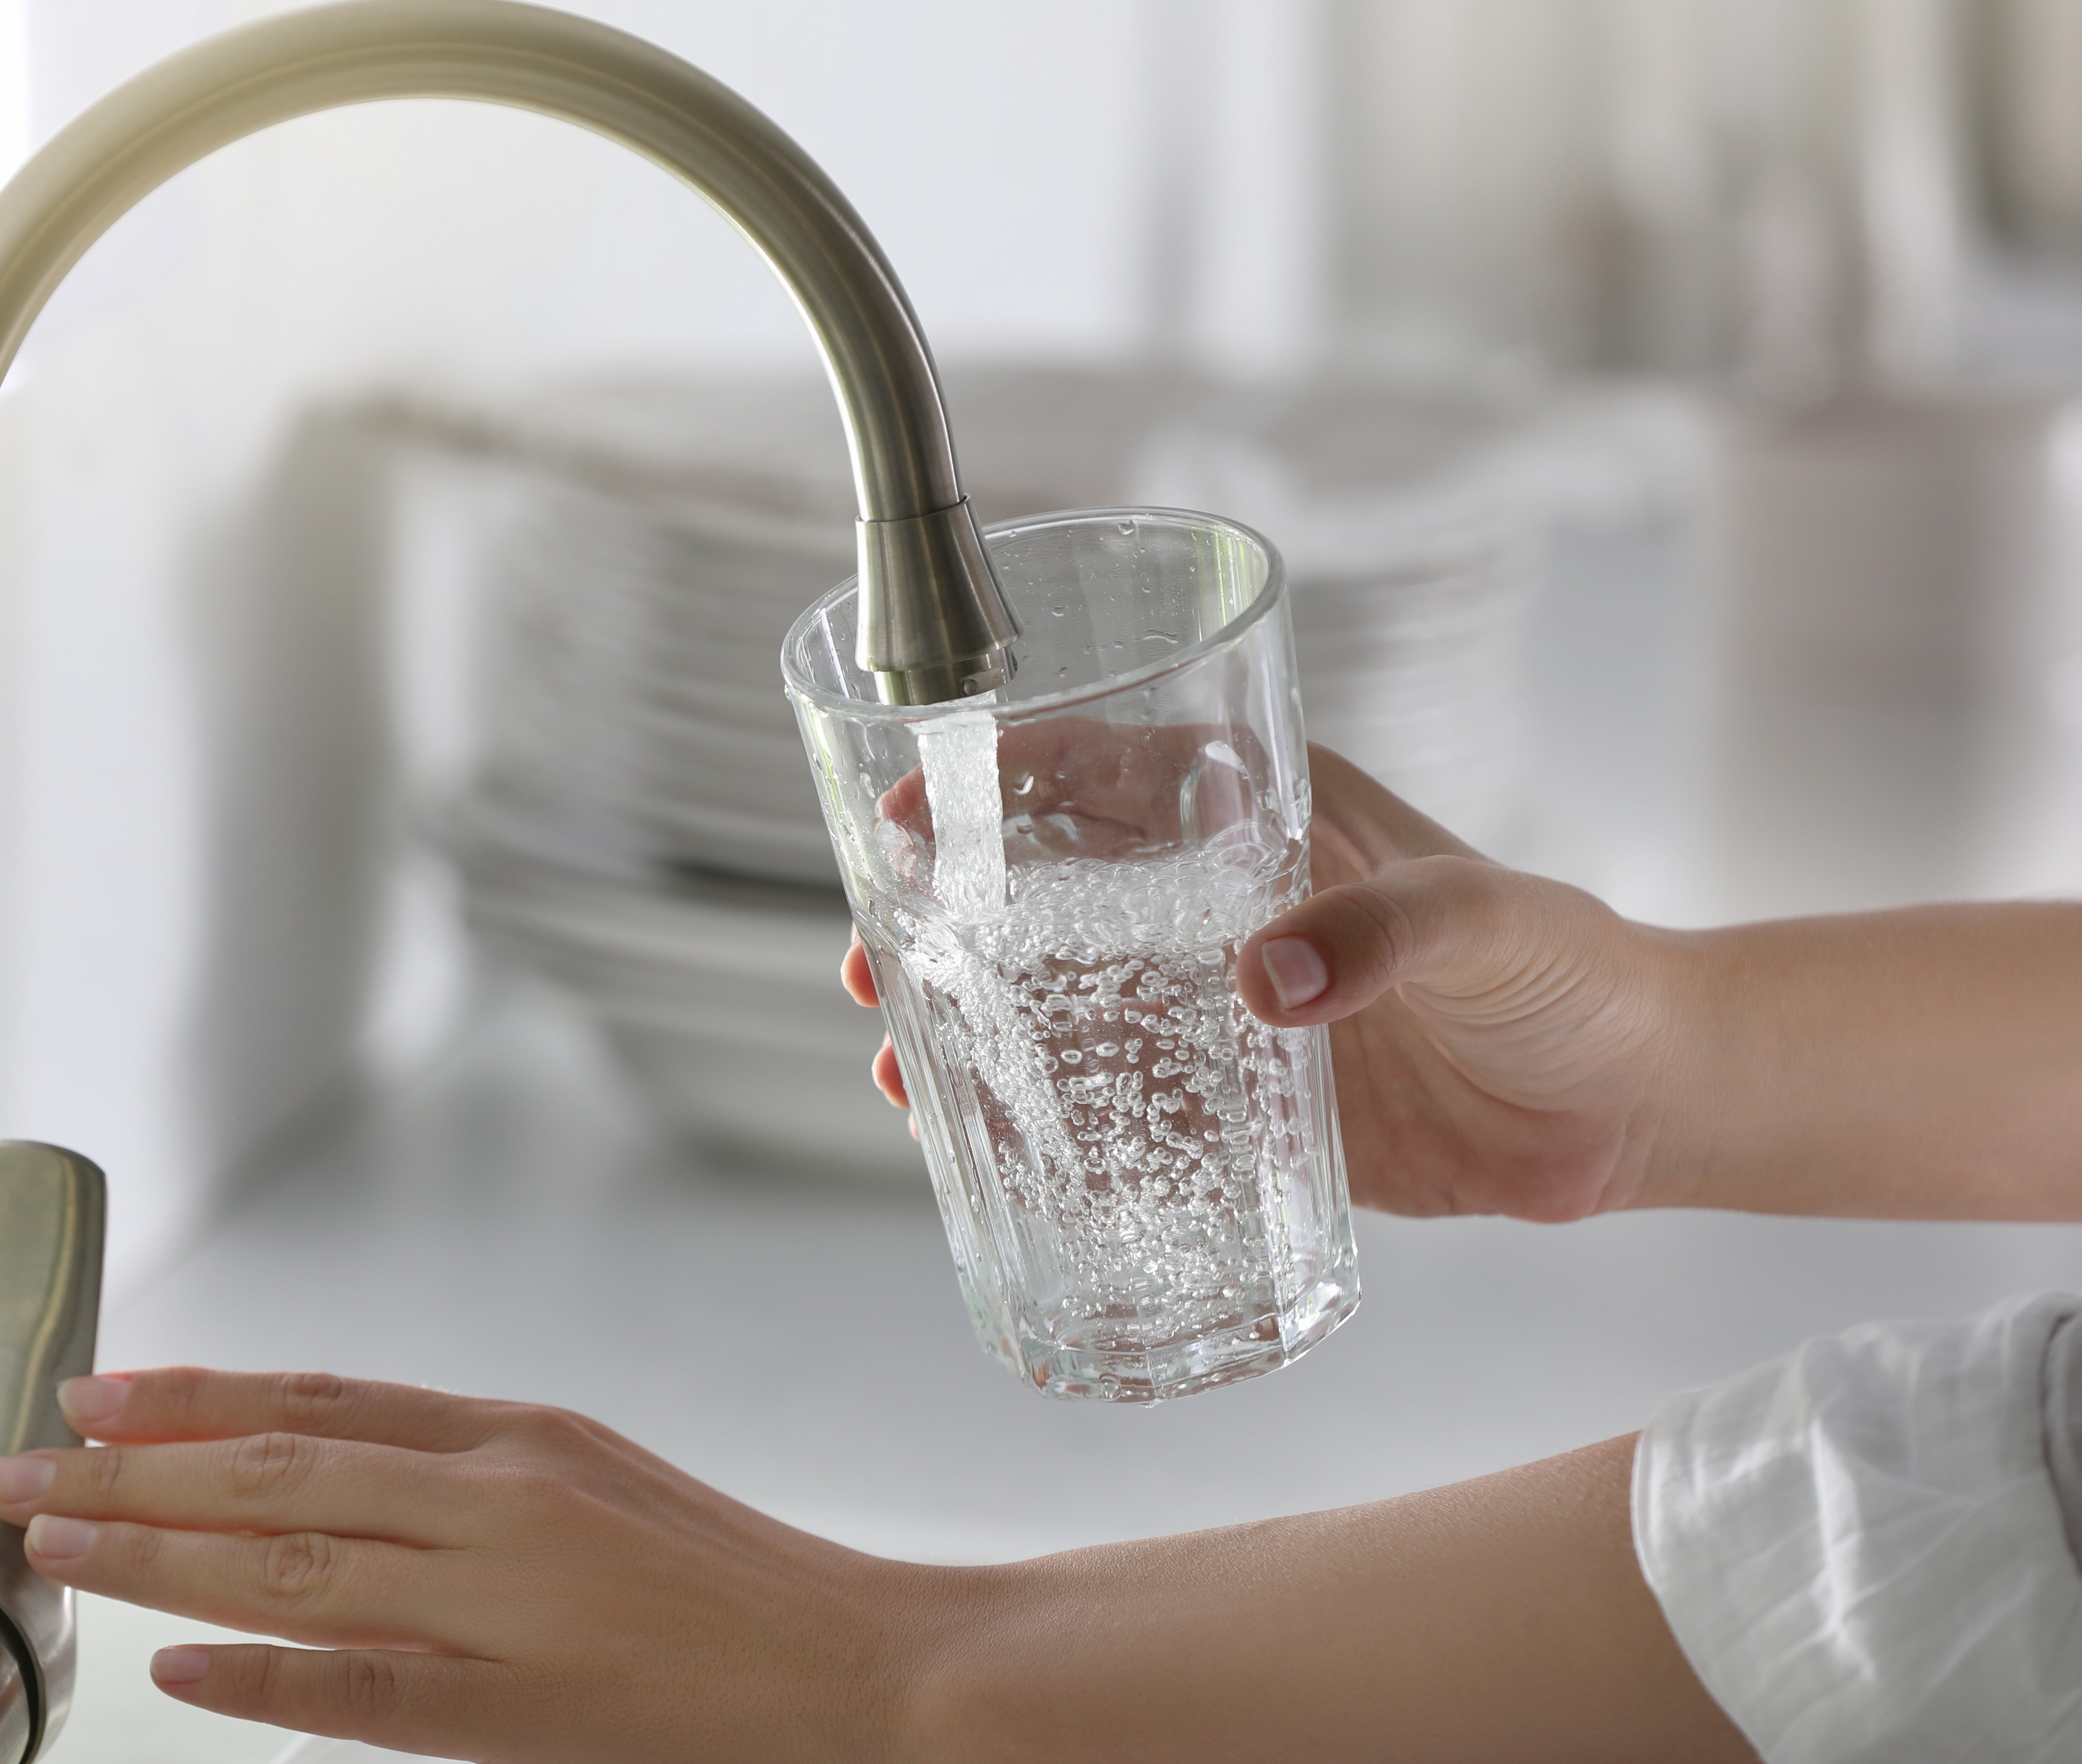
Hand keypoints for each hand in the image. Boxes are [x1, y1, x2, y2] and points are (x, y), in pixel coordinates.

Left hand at [0, 1374, 1747, 1763]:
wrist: (851, 1671)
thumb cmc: (721, 1575)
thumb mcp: (585, 1468)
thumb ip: (454, 1457)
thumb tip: (314, 1451)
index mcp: (513, 1440)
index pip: (318, 1408)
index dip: (196, 1400)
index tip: (96, 1394)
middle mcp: (493, 1505)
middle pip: (275, 1481)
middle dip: (134, 1474)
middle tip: (23, 1466)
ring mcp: (495, 1607)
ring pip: (288, 1570)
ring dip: (158, 1558)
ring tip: (56, 1548)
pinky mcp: (508, 1705)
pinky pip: (355, 1685)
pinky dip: (257, 1675)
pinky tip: (173, 1664)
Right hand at [846, 745, 1693, 1220]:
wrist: (1636, 1104)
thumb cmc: (1577, 976)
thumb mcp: (1491, 925)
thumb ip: (1386, 934)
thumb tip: (1267, 979)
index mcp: (1270, 818)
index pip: (1106, 770)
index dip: (998, 780)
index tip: (911, 809)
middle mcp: (1226, 904)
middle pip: (1050, 892)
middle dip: (948, 919)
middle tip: (871, 961)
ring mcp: (1225, 1006)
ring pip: (1064, 1002)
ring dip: (975, 1027)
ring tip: (899, 1070)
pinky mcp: (1244, 1102)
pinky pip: (1120, 1105)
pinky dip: (1047, 1120)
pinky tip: (986, 1145)